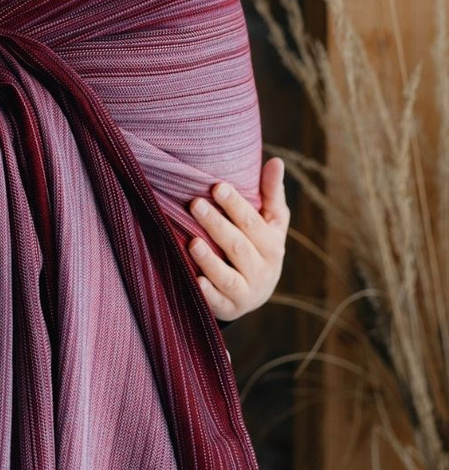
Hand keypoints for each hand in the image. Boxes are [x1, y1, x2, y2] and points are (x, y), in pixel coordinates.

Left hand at [187, 157, 289, 321]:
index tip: (217, 187)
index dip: (236, 206)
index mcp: (272, 245)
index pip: (253, 223)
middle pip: (238, 247)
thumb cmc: (259, 244)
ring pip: (228, 276)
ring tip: (192, 242)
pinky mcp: (229, 308)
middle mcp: (262, 270)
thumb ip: (271, 193)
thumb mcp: (270, 221)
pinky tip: (194, 280)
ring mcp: (246, 292)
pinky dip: (208, 293)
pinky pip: (218, 302)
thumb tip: (276, 161)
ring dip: (210, 260)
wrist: (254, 291)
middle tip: (195, 204)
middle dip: (217, 225)